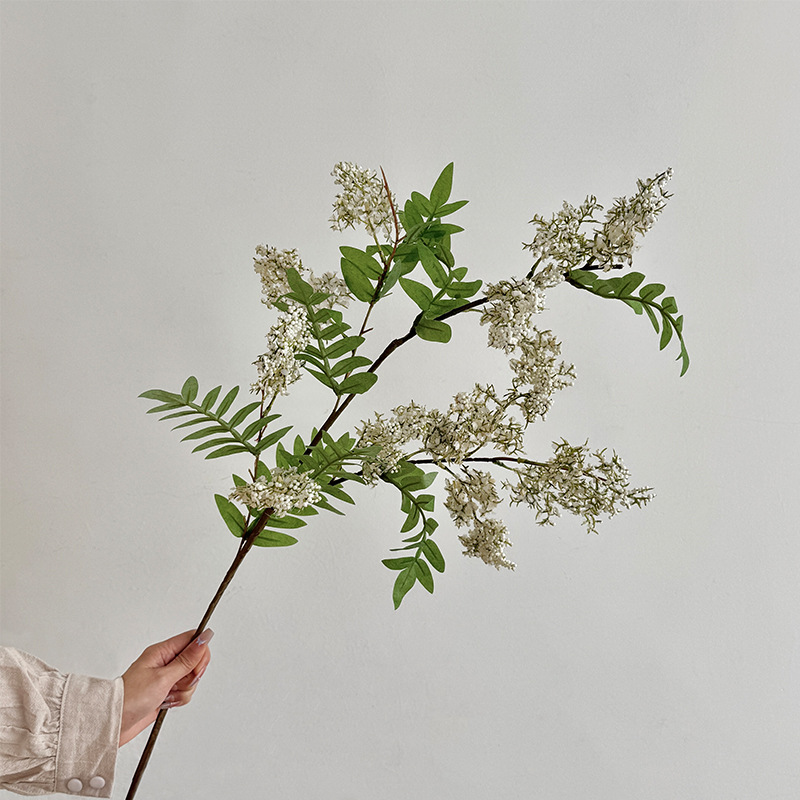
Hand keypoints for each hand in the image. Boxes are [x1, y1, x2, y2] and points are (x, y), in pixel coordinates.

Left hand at [119, 629, 212, 745]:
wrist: (116, 723)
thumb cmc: (131, 698)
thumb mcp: (163, 677)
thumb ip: (187, 659)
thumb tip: (204, 637)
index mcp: (162, 651)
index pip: (192, 640)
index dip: (200, 652)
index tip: (195, 669)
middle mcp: (165, 661)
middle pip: (195, 661)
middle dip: (191, 676)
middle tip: (177, 683)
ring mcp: (166, 677)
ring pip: (191, 679)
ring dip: (184, 691)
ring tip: (167, 695)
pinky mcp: (166, 691)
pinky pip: (185, 692)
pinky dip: (179, 699)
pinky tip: (166, 702)